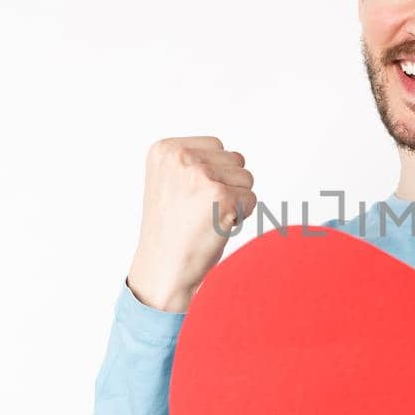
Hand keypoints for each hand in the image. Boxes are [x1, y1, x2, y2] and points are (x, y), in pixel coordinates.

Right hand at [126, 136, 256, 312]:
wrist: (163, 269)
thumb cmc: (171, 231)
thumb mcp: (171, 182)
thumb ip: (195, 162)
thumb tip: (237, 157)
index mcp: (164, 150)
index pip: (216, 146)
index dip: (214, 175)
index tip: (191, 198)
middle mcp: (181, 157)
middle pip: (235, 159)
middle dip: (227, 186)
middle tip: (200, 212)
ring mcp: (201, 175)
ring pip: (246, 178)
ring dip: (235, 201)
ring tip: (207, 219)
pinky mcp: (221, 196)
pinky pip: (251, 199)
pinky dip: (241, 216)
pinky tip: (216, 227)